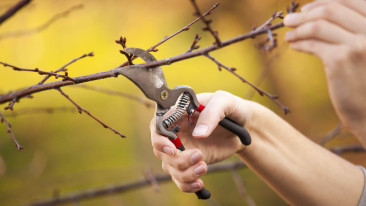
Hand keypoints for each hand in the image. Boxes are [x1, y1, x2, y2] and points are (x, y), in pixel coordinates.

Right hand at [150, 91, 251, 191]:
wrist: (245, 127)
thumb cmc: (231, 108)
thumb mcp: (224, 102)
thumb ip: (211, 114)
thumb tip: (198, 135)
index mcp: (178, 114)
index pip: (157, 126)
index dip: (159, 140)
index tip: (172, 150)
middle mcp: (176, 132)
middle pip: (161, 150)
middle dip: (177, 159)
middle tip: (199, 156)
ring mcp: (182, 149)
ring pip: (170, 167)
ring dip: (184, 173)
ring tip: (204, 167)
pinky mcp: (191, 163)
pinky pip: (180, 178)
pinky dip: (187, 185)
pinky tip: (200, 183)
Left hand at [284, 0, 365, 141]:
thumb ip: (354, 31)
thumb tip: (320, 14)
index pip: (350, 1)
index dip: (323, 2)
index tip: (307, 8)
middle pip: (331, 10)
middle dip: (305, 14)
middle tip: (289, 19)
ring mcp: (357, 44)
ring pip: (318, 26)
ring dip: (298, 28)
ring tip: (288, 34)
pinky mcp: (340, 60)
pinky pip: (312, 44)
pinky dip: (299, 42)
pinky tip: (293, 45)